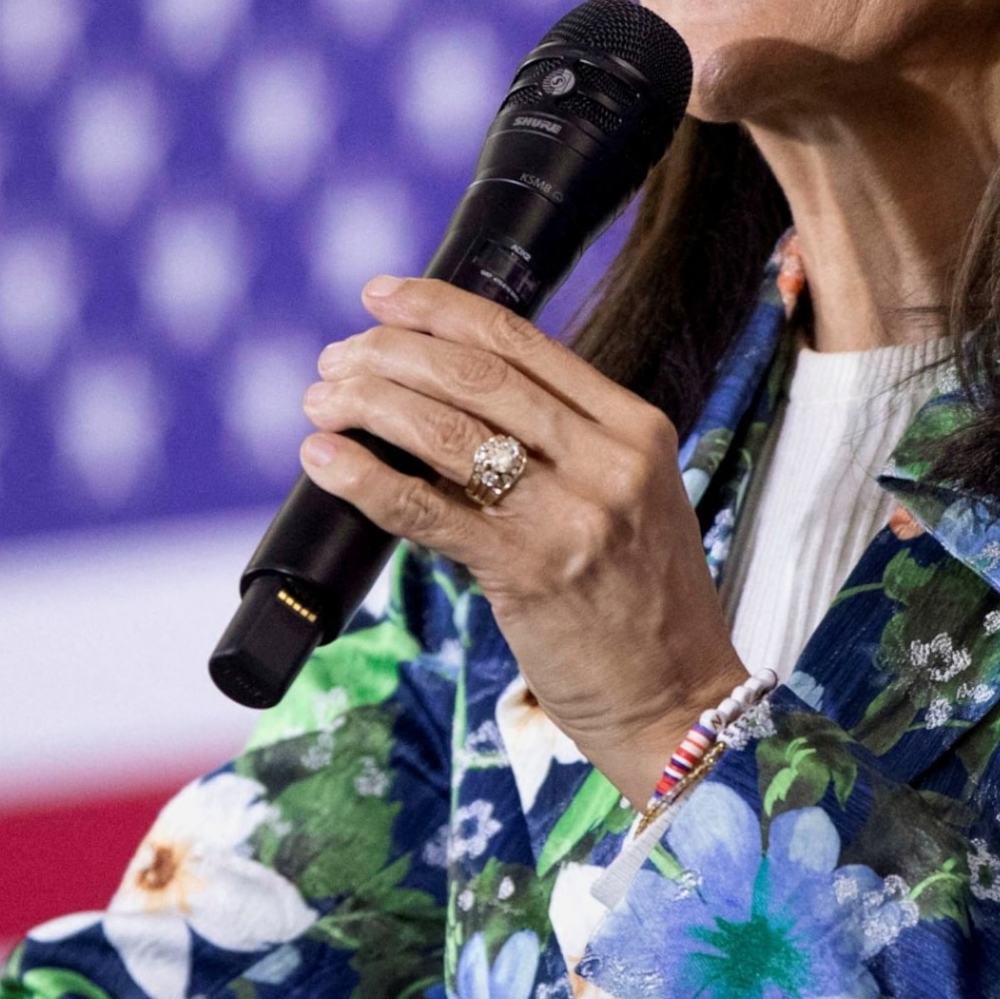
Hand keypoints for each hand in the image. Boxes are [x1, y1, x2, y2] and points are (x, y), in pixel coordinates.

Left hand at [299, 276, 748, 800]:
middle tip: (336, 358)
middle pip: (476, 375)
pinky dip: (365, 477)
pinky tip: (324, 459)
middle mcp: (610, 460)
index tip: (381, 296)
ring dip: (369, 404)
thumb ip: (559, 443)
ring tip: (321, 402)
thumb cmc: (638, 603)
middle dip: (390, 354)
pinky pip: (427, 510)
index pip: (521, 340)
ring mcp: (574, 515)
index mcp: (634, 426)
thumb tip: (441, 396)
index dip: (439, 309)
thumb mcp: (626, 498)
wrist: (678, 701)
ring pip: (447, 431)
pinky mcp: (531, 572)